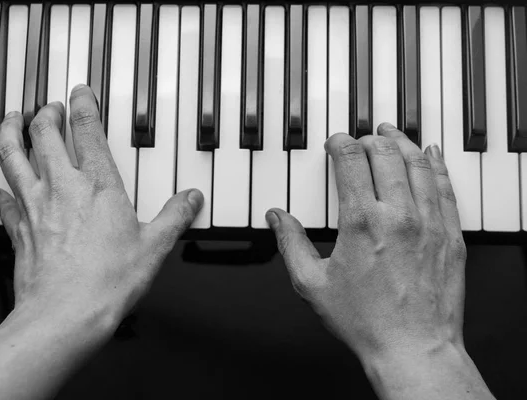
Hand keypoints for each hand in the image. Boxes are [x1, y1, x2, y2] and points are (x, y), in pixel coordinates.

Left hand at [0, 84, 202, 330]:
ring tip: (12, 120)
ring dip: (11, 134)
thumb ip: (174, 216)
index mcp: (98, 186)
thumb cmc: (108, 281)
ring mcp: (36, 207)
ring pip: (13, 157)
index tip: (78, 91)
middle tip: (48, 106)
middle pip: (44, 135)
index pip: (86, 131)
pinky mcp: (20, 231)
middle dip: (45, 114)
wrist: (66, 315)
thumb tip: (191, 199)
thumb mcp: (154, 247)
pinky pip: (4, 202)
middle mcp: (62, 188)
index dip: (82, 105)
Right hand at [266, 123, 494, 398]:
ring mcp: (429, 222)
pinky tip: (430, 154)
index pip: (350, 160)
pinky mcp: (450, 235)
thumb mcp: (312, 284)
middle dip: (370, 139)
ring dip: (402, 143)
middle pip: (385, 154)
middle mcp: (397, 214)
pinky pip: (445, 187)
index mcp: (360, 222)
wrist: (413, 349)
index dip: (340, 143)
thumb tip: (277, 218)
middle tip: (362, 137)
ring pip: (417, 164)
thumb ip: (290, 244)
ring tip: (392, 134)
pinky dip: (436, 165)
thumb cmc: (364, 321)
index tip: (335, 141)